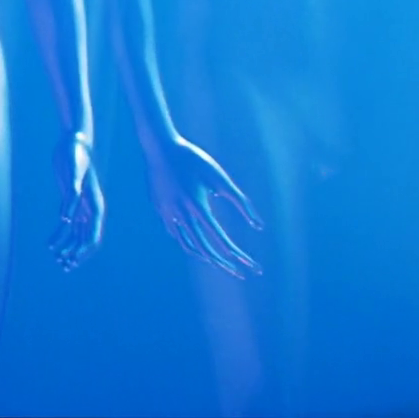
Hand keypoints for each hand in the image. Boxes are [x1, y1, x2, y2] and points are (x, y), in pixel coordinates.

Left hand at [50, 133, 105, 270]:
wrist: (74, 141)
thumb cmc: (76, 153)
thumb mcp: (74, 170)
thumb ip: (73, 192)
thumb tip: (67, 218)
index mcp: (95, 204)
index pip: (94, 234)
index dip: (85, 250)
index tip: (74, 260)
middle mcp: (91, 208)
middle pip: (86, 238)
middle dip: (76, 253)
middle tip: (65, 266)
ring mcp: (81, 206)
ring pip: (77, 234)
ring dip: (68, 247)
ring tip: (57, 259)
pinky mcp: (71, 201)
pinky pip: (67, 223)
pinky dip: (60, 234)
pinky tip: (50, 243)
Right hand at [145, 135, 262, 278]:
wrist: (159, 146)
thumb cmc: (193, 159)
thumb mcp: (220, 177)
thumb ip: (240, 201)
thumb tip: (258, 225)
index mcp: (198, 207)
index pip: (221, 239)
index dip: (237, 254)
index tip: (250, 266)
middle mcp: (182, 214)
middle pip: (204, 248)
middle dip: (223, 262)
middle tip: (238, 272)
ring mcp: (167, 213)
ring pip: (187, 244)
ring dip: (204, 255)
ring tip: (217, 262)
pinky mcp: (159, 209)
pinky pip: (174, 232)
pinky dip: (186, 241)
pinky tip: (194, 241)